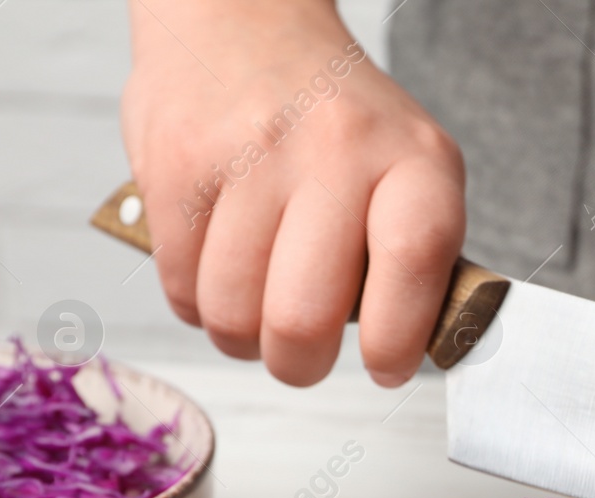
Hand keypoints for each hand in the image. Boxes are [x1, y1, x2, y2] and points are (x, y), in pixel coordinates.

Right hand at [122, 0, 464, 386]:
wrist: (243, 21)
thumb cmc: (339, 122)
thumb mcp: (412, 167)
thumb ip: (417, 257)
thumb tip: (408, 351)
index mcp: (414, 159)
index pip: (413, 261)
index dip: (396, 339)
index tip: (385, 366)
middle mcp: (336, 149)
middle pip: (302, 318)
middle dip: (301, 364)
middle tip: (305, 353)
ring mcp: (250, 155)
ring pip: (232, 315)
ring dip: (243, 339)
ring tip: (258, 309)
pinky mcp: (177, 165)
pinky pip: (181, 288)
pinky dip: (198, 305)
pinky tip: (219, 274)